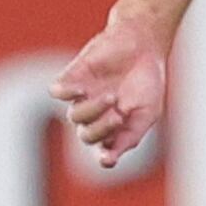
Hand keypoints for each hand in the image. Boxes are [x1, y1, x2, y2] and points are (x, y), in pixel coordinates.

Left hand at [51, 14, 170, 168]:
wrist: (144, 43)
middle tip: (119, 114)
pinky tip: (81, 88)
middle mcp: (94, 114)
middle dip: (102, 129)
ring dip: (91, 110)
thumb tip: (107, 162)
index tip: (108, 157)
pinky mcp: (74, 77)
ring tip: (111, 95)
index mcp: (114, 126)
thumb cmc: (147, 80)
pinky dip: (65, 93)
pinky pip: (58, 92)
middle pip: (87, 135)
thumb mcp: (148, 113)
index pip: (103, 149)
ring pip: (74, 116)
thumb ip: (130, 137)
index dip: (105, 156)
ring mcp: (82, 96)